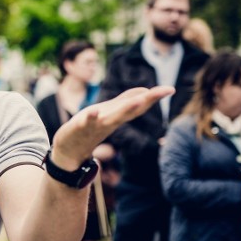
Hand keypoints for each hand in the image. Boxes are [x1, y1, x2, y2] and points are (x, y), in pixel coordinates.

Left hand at [52, 86, 173, 169]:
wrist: (69, 151)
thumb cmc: (90, 128)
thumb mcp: (110, 112)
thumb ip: (126, 101)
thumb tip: (145, 91)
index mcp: (118, 116)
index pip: (139, 106)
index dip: (154, 97)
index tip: (171, 89)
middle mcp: (110, 121)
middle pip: (131, 111)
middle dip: (147, 100)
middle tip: (165, 91)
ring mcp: (96, 125)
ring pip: (113, 118)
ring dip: (126, 109)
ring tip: (140, 100)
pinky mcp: (79, 128)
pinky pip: (86, 122)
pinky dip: (90, 117)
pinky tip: (93, 111)